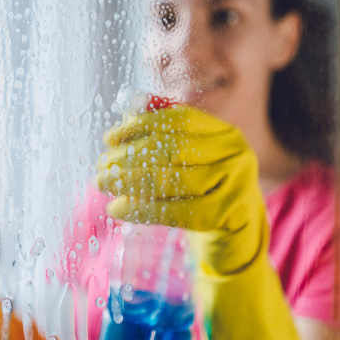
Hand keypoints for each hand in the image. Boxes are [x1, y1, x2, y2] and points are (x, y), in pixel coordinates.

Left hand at [96, 105, 260, 269]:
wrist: (237, 235)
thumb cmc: (204, 193)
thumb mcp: (189, 161)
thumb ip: (165, 132)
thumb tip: (133, 104)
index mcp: (224, 132)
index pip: (179, 118)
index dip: (140, 125)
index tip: (110, 138)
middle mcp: (236, 152)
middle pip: (173, 149)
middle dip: (130, 156)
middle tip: (102, 165)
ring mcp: (238, 183)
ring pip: (174, 179)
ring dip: (131, 181)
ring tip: (103, 183)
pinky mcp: (231, 214)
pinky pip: (178, 211)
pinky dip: (142, 210)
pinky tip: (117, 208)